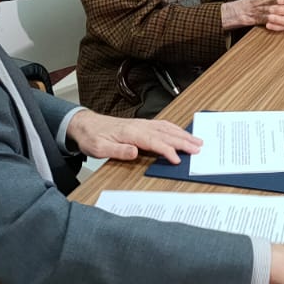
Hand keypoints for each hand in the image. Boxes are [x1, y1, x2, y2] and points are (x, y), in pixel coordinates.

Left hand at [68, 112, 199, 164]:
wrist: (85, 125)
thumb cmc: (91, 137)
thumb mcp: (98, 148)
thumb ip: (117, 150)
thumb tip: (134, 152)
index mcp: (130, 132)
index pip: (154, 142)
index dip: (167, 150)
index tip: (178, 159)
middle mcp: (139, 126)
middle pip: (165, 133)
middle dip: (183, 141)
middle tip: (199, 148)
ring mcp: (141, 124)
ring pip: (166, 128)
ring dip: (182, 134)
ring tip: (197, 141)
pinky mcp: (141, 125)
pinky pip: (162, 125)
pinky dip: (174, 129)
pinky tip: (181, 132)